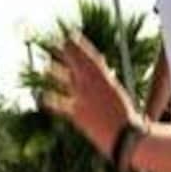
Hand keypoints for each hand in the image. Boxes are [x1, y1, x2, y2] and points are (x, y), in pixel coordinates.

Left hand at [40, 34, 139, 158]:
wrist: (128, 137)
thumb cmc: (125, 116)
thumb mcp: (116, 94)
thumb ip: (105, 82)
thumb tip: (101, 70)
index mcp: (105, 78)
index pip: (89, 55)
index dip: (78, 44)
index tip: (70, 34)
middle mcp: (92, 83)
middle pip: (74, 60)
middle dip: (64, 50)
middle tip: (55, 42)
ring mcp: (83, 97)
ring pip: (63, 77)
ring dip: (54, 71)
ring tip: (46, 68)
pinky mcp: (76, 113)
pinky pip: (58, 103)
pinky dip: (50, 100)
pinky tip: (43, 96)